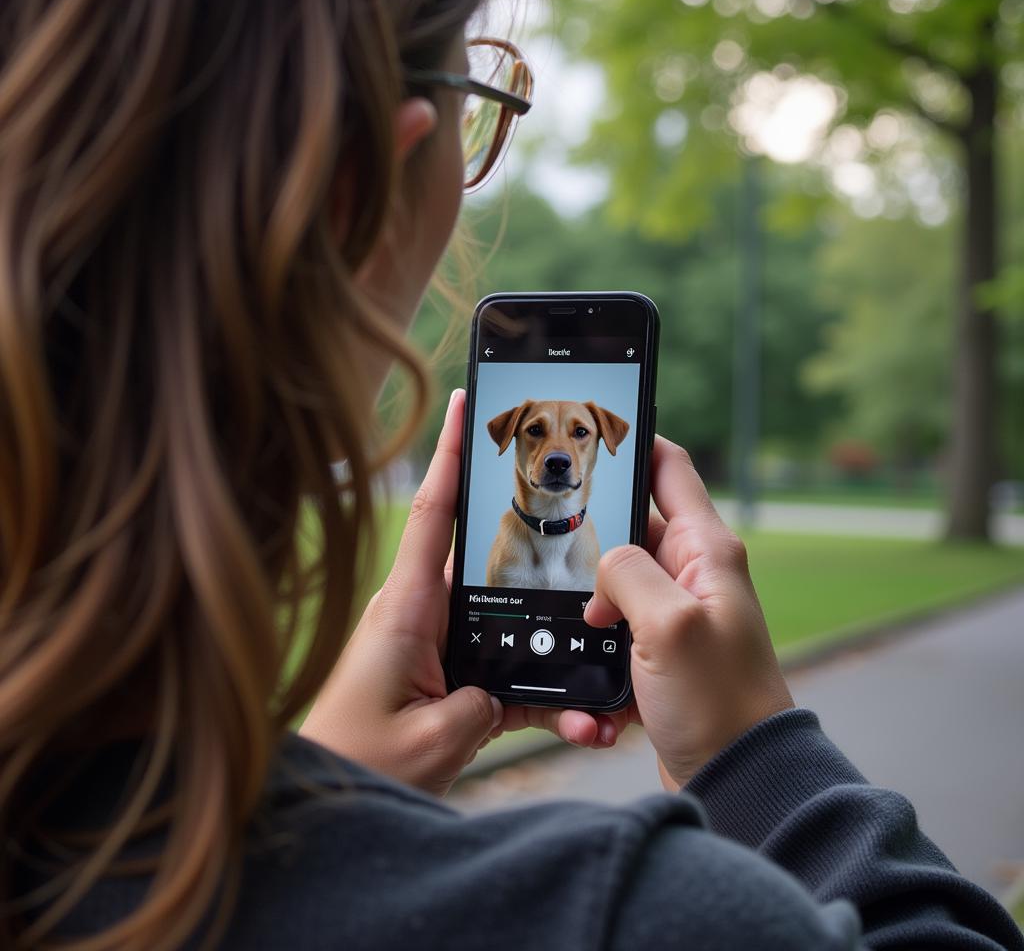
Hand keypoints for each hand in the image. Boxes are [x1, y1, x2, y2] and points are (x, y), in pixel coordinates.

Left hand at [300, 389, 626, 798]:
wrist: (323, 800)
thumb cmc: (358, 766)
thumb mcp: (431, 740)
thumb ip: (481, 707)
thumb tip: (505, 694)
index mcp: (407, 609)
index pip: (431, 512)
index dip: (448, 453)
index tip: (463, 401)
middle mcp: (419, 614)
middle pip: (476, 551)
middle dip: (518, 526)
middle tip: (561, 497)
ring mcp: (430, 643)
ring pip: (500, 612)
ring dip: (540, 627)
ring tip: (586, 643)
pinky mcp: (439, 675)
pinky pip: (497, 664)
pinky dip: (535, 685)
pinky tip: (572, 717)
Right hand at [585, 437, 793, 788]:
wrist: (737, 775)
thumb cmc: (719, 703)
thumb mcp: (669, 625)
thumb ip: (629, 572)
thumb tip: (603, 567)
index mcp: (705, 549)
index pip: (670, 467)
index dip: (634, 441)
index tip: (593, 430)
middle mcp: (693, 570)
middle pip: (632, 521)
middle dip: (595, 529)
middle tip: (556, 535)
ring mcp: (676, 607)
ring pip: (616, 572)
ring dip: (591, 589)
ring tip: (576, 611)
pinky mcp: (660, 643)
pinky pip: (616, 616)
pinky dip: (596, 627)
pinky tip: (585, 650)